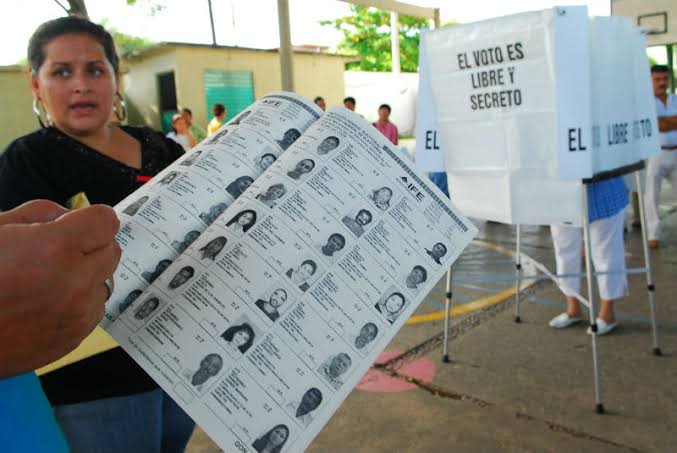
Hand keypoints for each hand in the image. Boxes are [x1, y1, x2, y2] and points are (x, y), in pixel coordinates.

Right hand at [0, 200, 121, 377]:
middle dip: (91, 246)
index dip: (91, 219)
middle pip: (112, 251)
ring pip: (104, 283)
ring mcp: (76, 315)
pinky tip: (45, 302)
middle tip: (59, 250)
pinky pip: (92, 311)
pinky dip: (77, 304)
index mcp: (54, 249)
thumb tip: (67, 215)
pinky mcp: (72, 338)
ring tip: (46, 280)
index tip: (80, 223)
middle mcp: (73, 284)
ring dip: (85, 277)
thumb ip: (40, 214)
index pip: (106, 222)